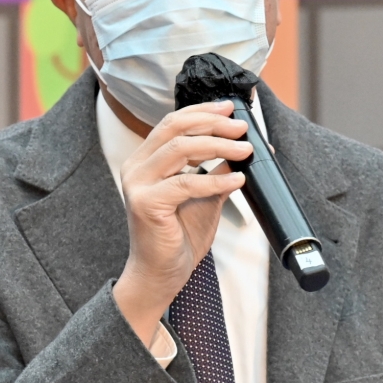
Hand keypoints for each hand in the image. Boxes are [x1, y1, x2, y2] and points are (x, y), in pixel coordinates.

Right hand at [111, 101, 249, 341]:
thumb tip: (244, 149)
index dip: (203, 111)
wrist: (161, 274)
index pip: (173, 123)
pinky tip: (238, 181)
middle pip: (175, 128)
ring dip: (219, 146)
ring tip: (246, 150)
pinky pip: (186, 183)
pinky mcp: (146, 204)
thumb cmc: (179, 237)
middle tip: (242, 128)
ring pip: (181, 149)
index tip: (230, 109)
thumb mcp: (205, 196)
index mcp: (145, 161)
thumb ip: (218, 171)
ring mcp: (137, 184)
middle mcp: (136, 167)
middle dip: (213, 123)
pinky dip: (216, 180)